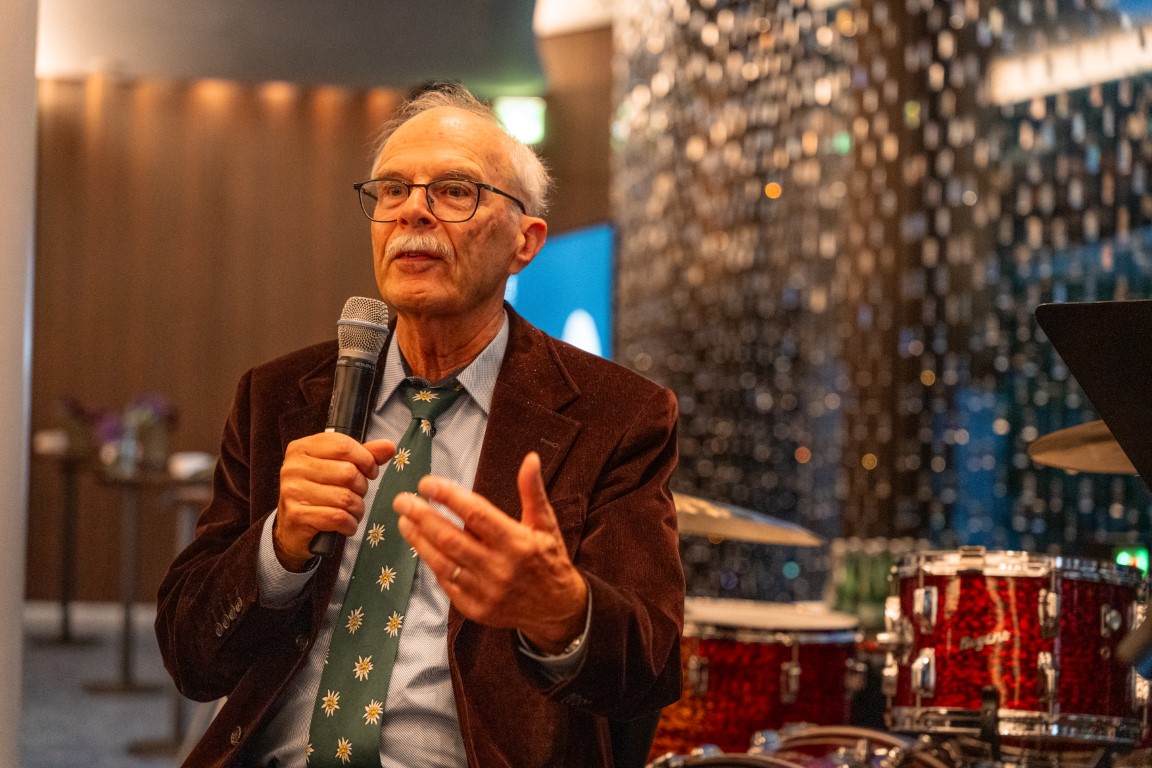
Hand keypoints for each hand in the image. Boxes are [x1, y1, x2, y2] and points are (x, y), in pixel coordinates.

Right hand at [275, 433, 395, 569]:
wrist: (292, 529)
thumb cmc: (319, 493)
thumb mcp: (338, 467)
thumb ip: (364, 455)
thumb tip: (389, 447)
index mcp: (302, 448)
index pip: (343, 446)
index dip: (366, 459)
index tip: (371, 471)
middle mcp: (293, 467)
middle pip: (347, 472)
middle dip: (362, 487)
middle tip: (358, 494)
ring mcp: (292, 491)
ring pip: (344, 497)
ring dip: (357, 508)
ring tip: (353, 511)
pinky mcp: (296, 515)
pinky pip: (337, 517)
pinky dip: (349, 524)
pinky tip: (347, 524)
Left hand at [395, 452, 587, 653]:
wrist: (557, 609)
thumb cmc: (549, 559)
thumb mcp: (545, 523)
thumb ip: (532, 491)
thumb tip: (530, 458)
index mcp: (517, 542)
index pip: (476, 514)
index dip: (448, 497)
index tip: (427, 483)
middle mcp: (500, 568)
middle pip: (451, 538)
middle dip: (422, 516)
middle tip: (402, 500)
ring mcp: (486, 592)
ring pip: (443, 562)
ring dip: (419, 539)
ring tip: (403, 520)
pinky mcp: (476, 609)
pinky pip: (446, 583)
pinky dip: (432, 563)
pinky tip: (421, 546)